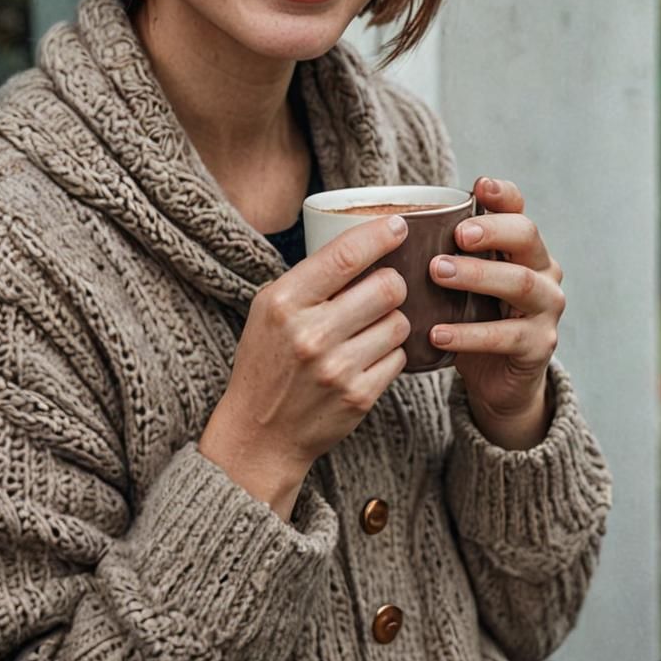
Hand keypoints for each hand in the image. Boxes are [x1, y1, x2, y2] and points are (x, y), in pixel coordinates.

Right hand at [199, 214, 410, 517]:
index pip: (345, 255)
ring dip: (392, 320)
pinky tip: (368, 356)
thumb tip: (365, 241)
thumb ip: (311, 278)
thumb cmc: (268, 360)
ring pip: (399, 322)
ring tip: (370, 327)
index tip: (400, 226)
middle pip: (387, 287)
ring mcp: (337, 368)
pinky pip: (399, 358)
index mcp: (285, 303)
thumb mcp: (270, 309)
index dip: (380, 235)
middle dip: (393, 282)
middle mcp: (311, 334)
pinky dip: (390, 353)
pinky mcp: (359, 396)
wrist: (260, 433)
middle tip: (385, 287)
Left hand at [428, 176, 564, 449]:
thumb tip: (385, 227)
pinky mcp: (539, 346)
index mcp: (523, 247)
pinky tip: (437, 332)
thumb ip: (443, 254)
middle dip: (490, 230)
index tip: (478, 185)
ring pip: (520, 282)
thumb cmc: (471, 319)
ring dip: (477, 275)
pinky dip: (469, 333)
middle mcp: (542, 270)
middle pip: (526, 236)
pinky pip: (506, 335)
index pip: (519, 209)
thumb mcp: (460, 283)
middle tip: (455, 235)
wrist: (497, 380)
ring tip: (437, 273)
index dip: (502, 194)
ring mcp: (545, 308)